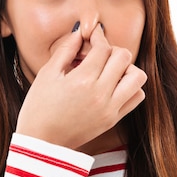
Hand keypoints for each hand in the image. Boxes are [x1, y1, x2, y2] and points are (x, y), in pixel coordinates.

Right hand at [15, 24, 146, 149]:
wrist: (42, 143)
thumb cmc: (39, 108)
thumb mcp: (47, 74)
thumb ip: (65, 50)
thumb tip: (80, 33)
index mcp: (82, 80)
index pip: (103, 48)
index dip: (98, 37)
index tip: (92, 36)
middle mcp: (100, 94)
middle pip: (124, 57)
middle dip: (112, 49)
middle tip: (99, 53)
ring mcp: (110, 108)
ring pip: (137, 77)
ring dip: (127, 68)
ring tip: (109, 70)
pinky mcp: (114, 119)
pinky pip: (137, 97)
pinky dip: (131, 86)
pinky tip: (114, 85)